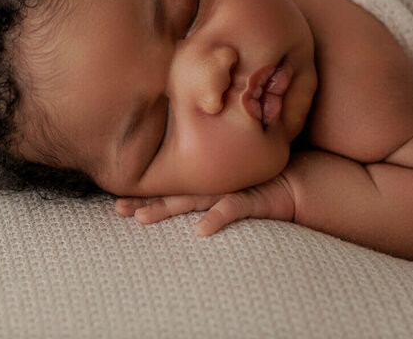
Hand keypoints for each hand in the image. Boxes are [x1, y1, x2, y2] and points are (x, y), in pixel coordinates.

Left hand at [114, 173, 295, 236]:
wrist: (296, 180)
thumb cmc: (261, 183)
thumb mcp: (231, 187)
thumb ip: (207, 189)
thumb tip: (186, 209)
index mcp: (205, 183)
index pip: (169, 189)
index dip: (144, 194)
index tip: (116, 204)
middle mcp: (212, 185)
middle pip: (172, 195)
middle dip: (144, 202)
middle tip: (119, 210)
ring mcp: (229, 190)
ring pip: (192, 200)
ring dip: (167, 208)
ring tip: (143, 218)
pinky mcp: (250, 199)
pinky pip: (231, 210)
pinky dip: (216, 219)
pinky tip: (200, 232)